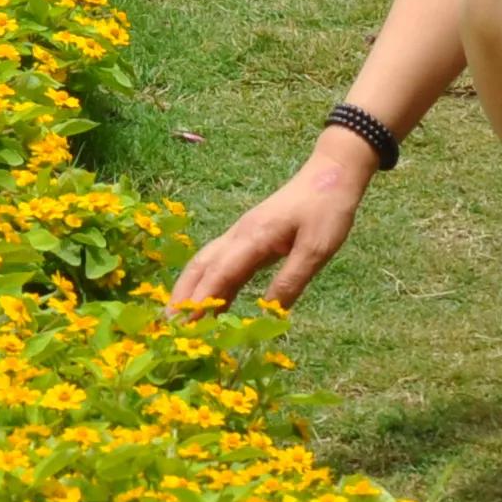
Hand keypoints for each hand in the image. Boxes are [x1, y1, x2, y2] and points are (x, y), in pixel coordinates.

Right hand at [166, 148, 372, 317]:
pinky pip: (222, 263)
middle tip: (169, 328)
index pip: (218, 274)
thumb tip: (270, 314)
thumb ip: (291, 280)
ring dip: (191, 290)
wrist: (332, 173)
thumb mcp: (316, 249)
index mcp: (253, 237)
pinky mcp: (250, 237)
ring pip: (207, 263)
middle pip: (201, 266)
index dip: (201, 302)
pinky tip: (211, 303)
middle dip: (183, 296)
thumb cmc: (326, 209)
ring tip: (181, 320)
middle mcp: (239, 235)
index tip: (185, 328)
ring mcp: (242, 234)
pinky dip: (210, 284)